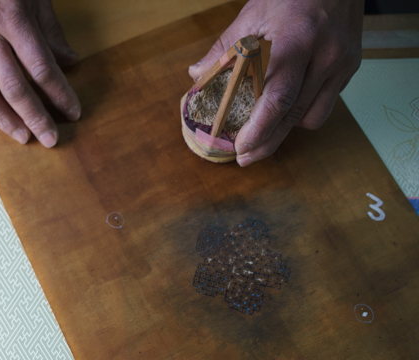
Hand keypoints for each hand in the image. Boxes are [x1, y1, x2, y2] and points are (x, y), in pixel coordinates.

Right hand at [0, 0, 80, 147]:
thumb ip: (51, 30)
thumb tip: (71, 62)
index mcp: (11, 17)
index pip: (40, 66)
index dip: (59, 93)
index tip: (73, 111)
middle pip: (13, 86)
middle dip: (35, 117)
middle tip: (51, 138)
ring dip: (5, 120)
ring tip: (22, 137)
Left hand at [189, 0, 363, 165]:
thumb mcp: (253, 12)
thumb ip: (225, 47)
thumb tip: (196, 75)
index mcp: (298, 39)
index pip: (278, 96)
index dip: (259, 129)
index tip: (241, 148)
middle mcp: (326, 55)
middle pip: (294, 115)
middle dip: (267, 142)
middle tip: (245, 158)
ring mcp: (343, 62)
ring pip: (312, 116)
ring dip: (286, 129)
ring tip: (263, 132)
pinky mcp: (352, 67)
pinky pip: (325, 104)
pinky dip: (303, 112)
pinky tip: (286, 109)